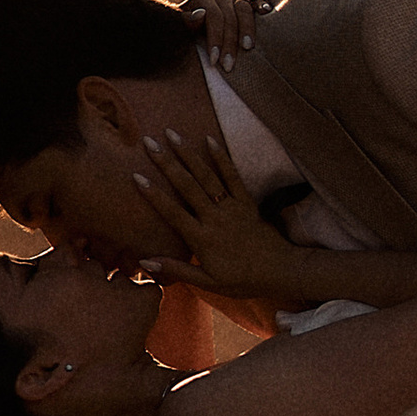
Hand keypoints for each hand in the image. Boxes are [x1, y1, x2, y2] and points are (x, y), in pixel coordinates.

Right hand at [131, 126, 306, 300]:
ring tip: (171, 134)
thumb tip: (145, 261)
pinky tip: (209, 139)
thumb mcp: (208, 282)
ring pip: (206, 176)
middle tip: (149, 142)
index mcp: (202, 239)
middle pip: (187, 186)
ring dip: (188, 154)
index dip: (154, 195)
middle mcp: (215, 218)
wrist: (280, 272)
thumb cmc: (243, 280)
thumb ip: (177, 269)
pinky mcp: (246, 202)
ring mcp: (231, 207)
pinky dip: (221, 157)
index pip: (173, 213)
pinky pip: (232, 176)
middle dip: (166, 163)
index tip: (137, 176)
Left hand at [190, 0, 263, 71]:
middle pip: (229, 16)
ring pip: (244, 9)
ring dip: (247, 29)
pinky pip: (256, 2)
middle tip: (228, 65)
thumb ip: (187, 22)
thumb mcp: (180, 30)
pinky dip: (261, 5)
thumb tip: (201, 14)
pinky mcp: (248, 2)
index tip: (214, 61)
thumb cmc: (184, 34)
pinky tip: (267, 12)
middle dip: (229, 43)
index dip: (215, 39)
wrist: (190, 32)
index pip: (213, 16)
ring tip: (248, 48)